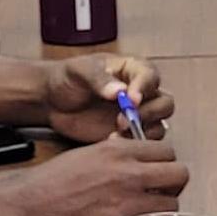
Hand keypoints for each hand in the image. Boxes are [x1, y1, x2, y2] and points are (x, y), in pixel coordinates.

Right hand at [0, 137, 190, 215]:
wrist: (24, 210)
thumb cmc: (47, 183)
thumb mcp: (84, 155)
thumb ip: (114, 155)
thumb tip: (132, 159)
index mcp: (119, 151)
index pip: (167, 151)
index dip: (163, 162)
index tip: (155, 172)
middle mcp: (129, 174)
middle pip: (180, 175)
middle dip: (172, 184)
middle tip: (158, 192)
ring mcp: (128, 204)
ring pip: (172, 205)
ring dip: (164, 210)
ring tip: (148, 214)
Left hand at [42, 53, 172, 139]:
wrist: (52, 101)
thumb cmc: (67, 78)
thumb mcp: (79, 71)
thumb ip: (99, 79)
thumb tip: (119, 91)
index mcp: (133, 70)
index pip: (150, 77)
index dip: (144, 88)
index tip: (131, 99)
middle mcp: (141, 92)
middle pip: (164, 104)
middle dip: (148, 114)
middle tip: (122, 121)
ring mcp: (138, 115)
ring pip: (158, 125)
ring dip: (142, 132)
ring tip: (115, 134)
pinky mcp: (130, 134)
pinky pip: (144, 143)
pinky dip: (132, 145)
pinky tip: (111, 142)